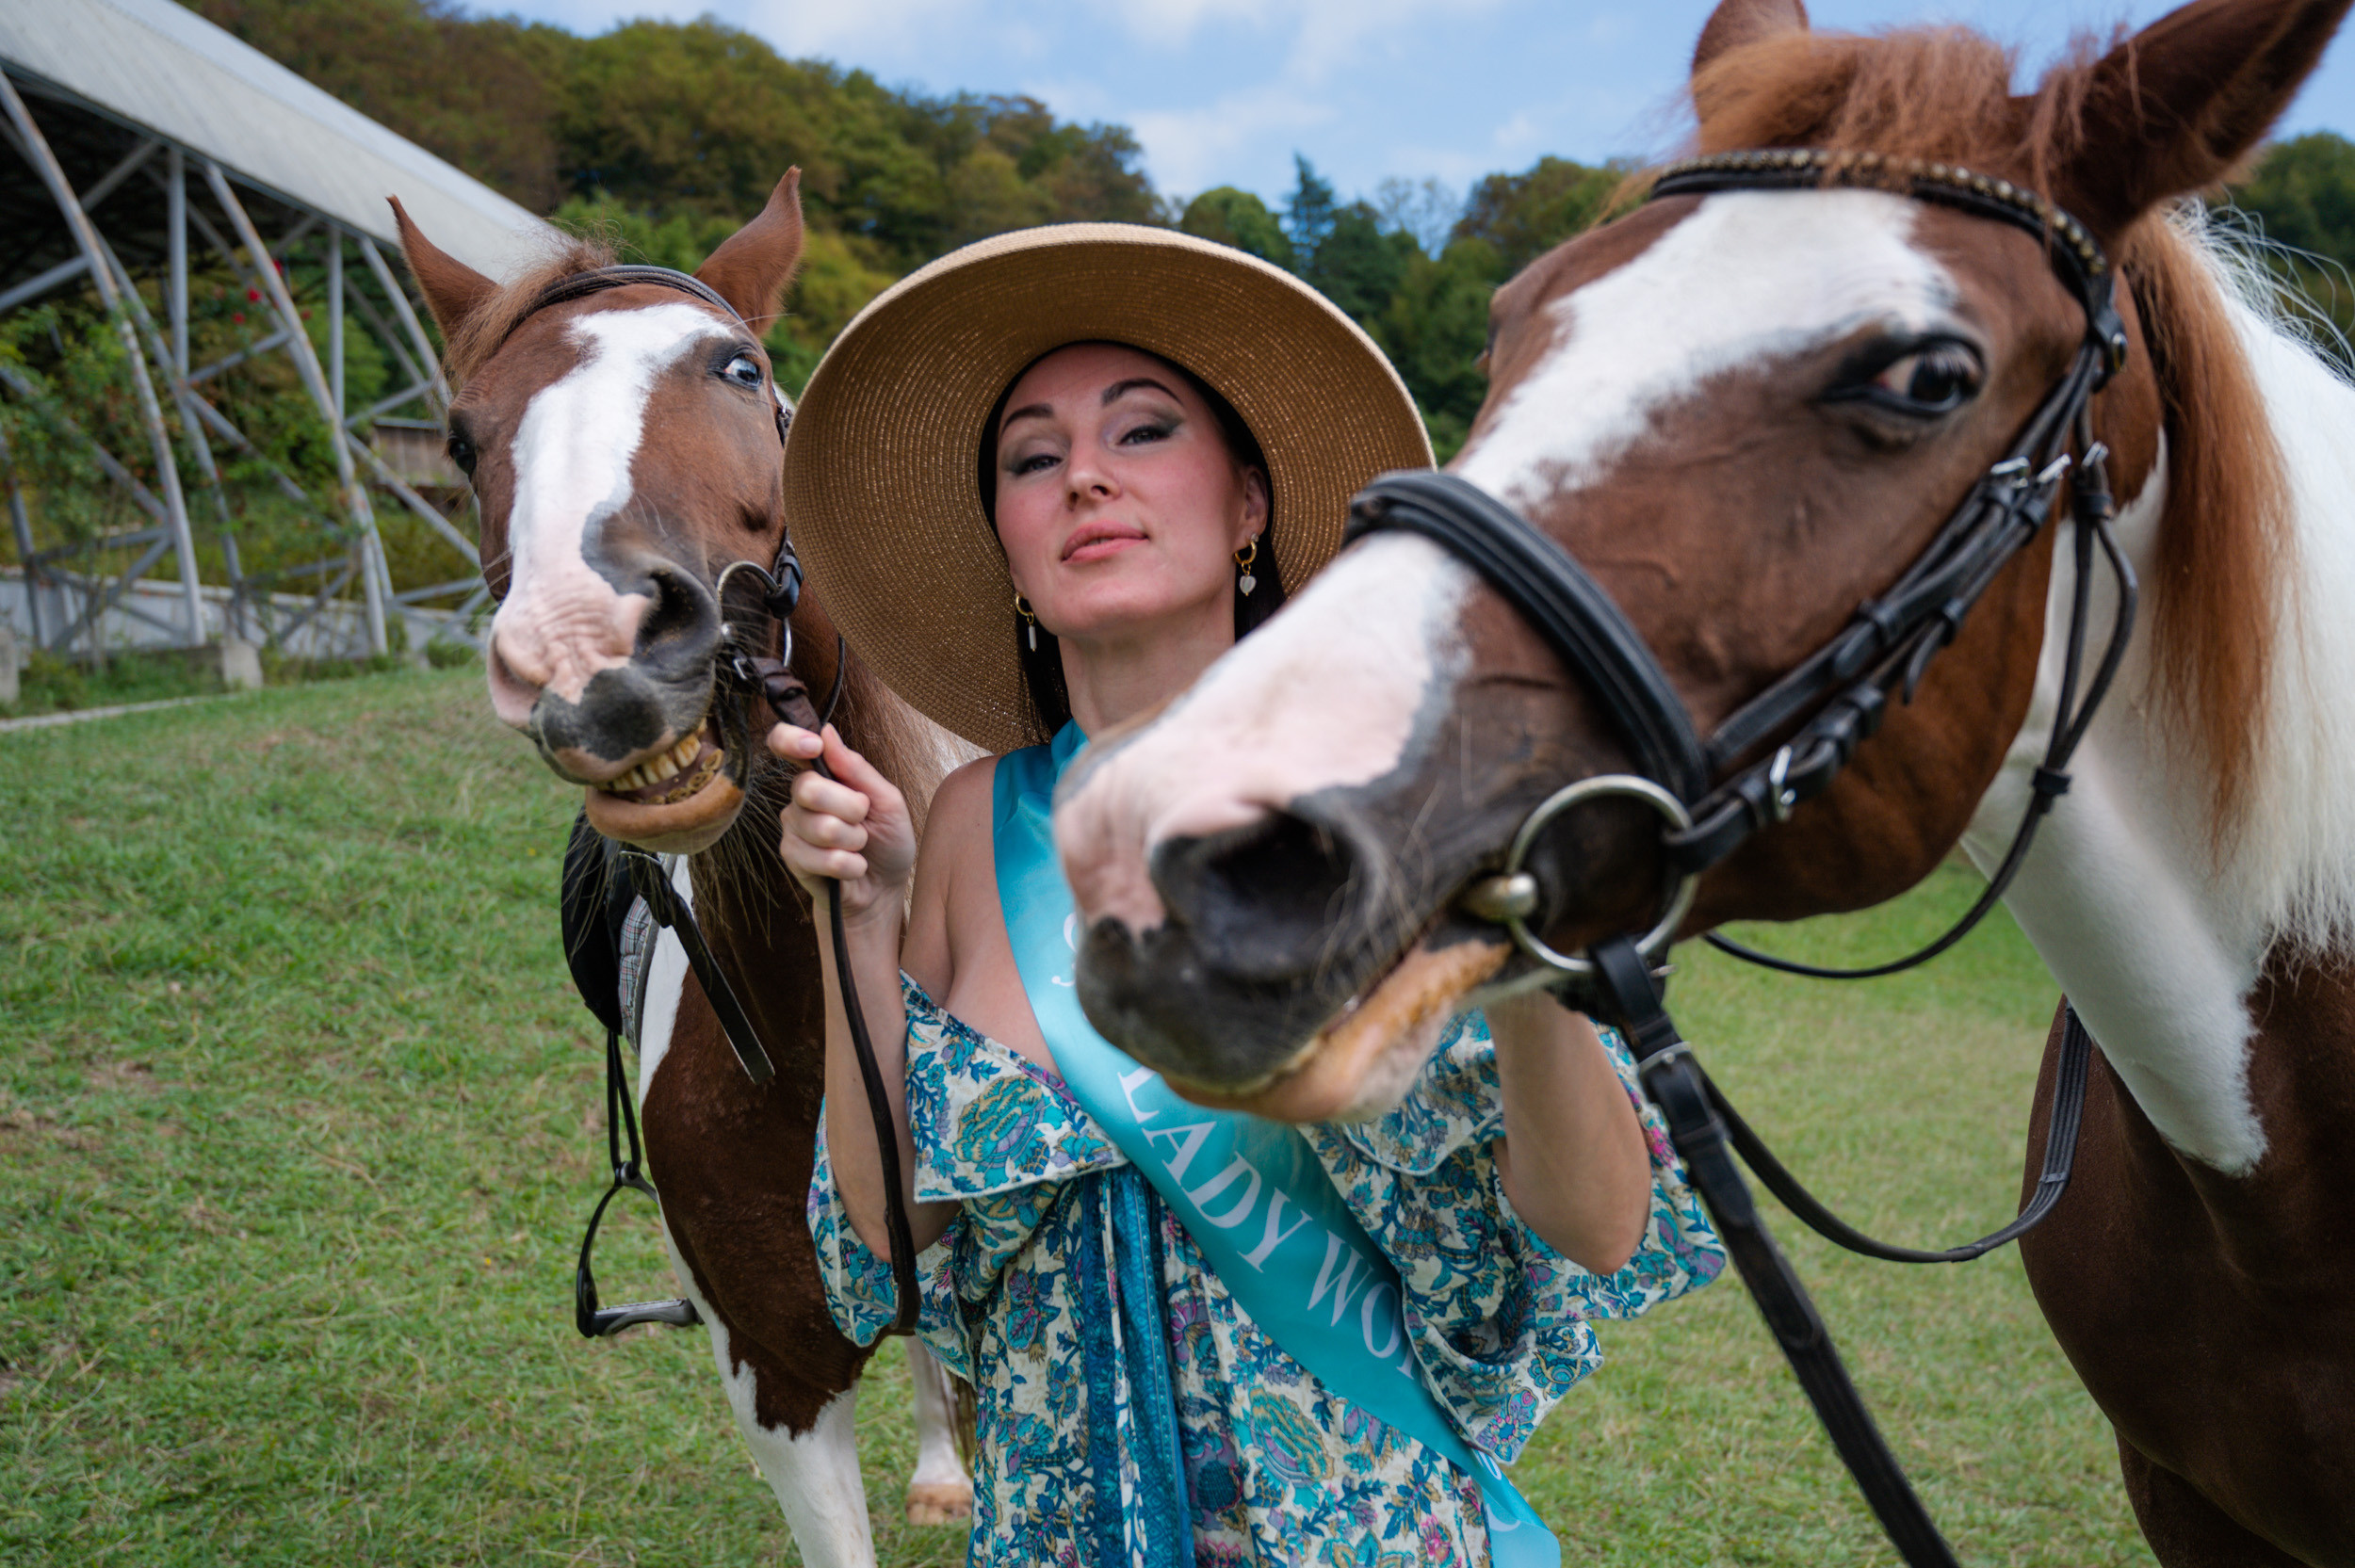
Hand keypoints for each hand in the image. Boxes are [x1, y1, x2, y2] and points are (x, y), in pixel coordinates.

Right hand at [770, 722, 915, 924]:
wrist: (883, 888)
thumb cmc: (887, 840)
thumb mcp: (887, 800)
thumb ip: (857, 769)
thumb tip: (827, 731)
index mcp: (822, 773)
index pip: (785, 743)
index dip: (790, 739)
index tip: (813, 746)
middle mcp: (800, 797)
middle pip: (809, 788)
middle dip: (851, 808)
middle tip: (863, 820)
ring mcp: (793, 827)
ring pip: (821, 827)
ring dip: (854, 841)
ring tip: (859, 846)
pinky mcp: (792, 857)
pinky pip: (824, 858)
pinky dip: (850, 864)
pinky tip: (852, 867)